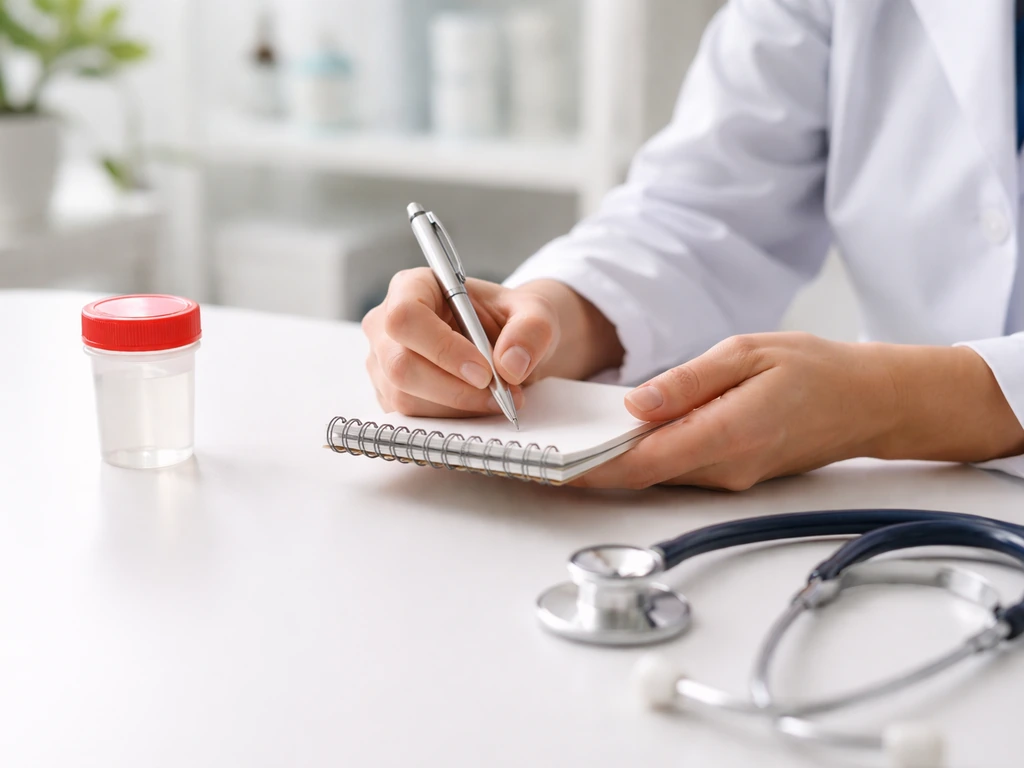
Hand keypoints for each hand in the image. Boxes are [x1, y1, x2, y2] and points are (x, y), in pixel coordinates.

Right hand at [362, 268, 558, 416]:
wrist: (507, 345)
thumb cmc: (511, 320)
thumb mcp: (535, 313)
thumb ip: (531, 330)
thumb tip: (511, 365)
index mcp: (413, 287)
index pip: (406, 317)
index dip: (441, 348)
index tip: (484, 371)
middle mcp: (386, 324)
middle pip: (400, 365)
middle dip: (454, 389)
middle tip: (499, 394)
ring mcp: (383, 362)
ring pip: (406, 398)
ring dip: (458, 408)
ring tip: (499, 399)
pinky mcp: (390, 394)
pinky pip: (412, 417)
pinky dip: (452, 419)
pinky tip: (479, 406)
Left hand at [573, 332, 1023, 490]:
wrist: (868, 402)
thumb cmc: (813, 369)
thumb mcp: (746, 354)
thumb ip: (687, 382)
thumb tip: (634, 407)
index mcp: (725, 434)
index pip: (640, 463)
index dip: (588, 469)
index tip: (546, 468)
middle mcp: (724, 469)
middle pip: (639, 476)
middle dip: (587, 470)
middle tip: (538, 453)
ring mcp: (728, 478)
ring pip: (655, 476)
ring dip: (610, 465)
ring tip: (562, 442)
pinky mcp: (730, 474)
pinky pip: (675, 470)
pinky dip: (640, 459)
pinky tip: (615, 439)